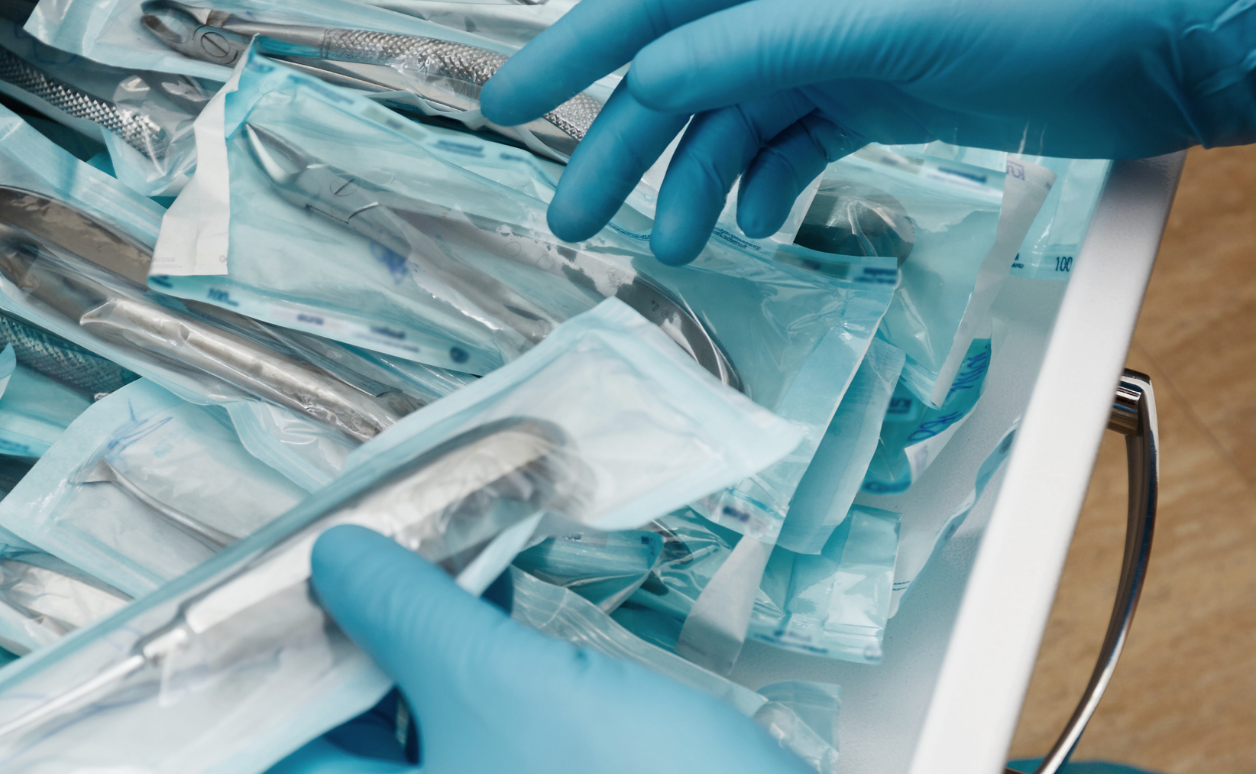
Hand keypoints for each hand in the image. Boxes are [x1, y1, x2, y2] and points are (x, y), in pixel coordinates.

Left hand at [269, 525, 811, 773]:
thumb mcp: (500, 683)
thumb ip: (407, 612)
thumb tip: (336, 557)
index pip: (271, 748)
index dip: (256, 664)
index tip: (254, 590)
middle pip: (336, 736)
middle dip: (336, 641)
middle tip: (337, 557)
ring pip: (404, 732)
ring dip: (401, 648)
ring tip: (406, 560)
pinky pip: (463, 736)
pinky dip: (460, 672)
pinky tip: (475, 604)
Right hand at [482, 0, 1255, 263]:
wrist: (1163, 37)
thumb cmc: (1046, 1)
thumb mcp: (882, 23)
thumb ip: (755, 47)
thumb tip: (652, 80)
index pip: (648, 5)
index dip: (571, 54)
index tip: (507, 103)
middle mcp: (794, 0)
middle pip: (677, 72)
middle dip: (620, 145)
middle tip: (572, 214)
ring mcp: (834, 43)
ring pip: (729, 117)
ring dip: (691, 180)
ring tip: (672, 243)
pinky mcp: (873, 90)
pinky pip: (789, 138)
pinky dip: (762, 181)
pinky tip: (752, 219)